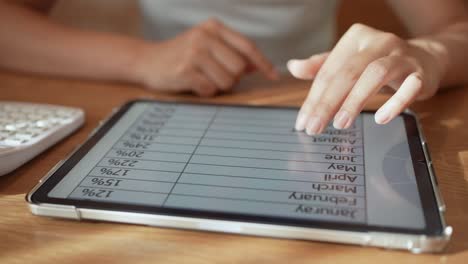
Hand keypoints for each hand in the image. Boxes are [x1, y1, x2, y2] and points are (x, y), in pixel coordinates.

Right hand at [133, 19, 277, 96]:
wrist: (146, 60)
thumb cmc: (181, 55)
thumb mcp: (207, 46)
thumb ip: (231, 53)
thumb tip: (257, 66)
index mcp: (213, 28)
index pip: (247, 46)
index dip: (263, 63)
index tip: (273, 76)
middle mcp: (205, 36)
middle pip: (239, 68)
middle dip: (232, 78)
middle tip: (215, 75)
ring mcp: (194, 53)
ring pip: (227, 81)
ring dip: (218, 86)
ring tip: (203, 78)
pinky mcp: (185, 70)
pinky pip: (210, 90)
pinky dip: (205, 91)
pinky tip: (193, 84)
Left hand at [287, 23, 442, 133]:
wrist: (425, 58)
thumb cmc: (378, 62)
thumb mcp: (348, 61)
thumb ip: (321, 66)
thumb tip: (293, 67)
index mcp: (355, 38)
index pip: (328, 71)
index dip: (313, 98)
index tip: (303, 122)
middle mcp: (378, 42)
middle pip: (347, 73)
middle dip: (327, 103)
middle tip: (314, 127)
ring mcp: (401, 56)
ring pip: (375, 74)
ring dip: (355, 100)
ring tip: (340, 124)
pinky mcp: (420, 72)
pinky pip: (411, 86)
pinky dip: (396, 102)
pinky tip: (380, 119)